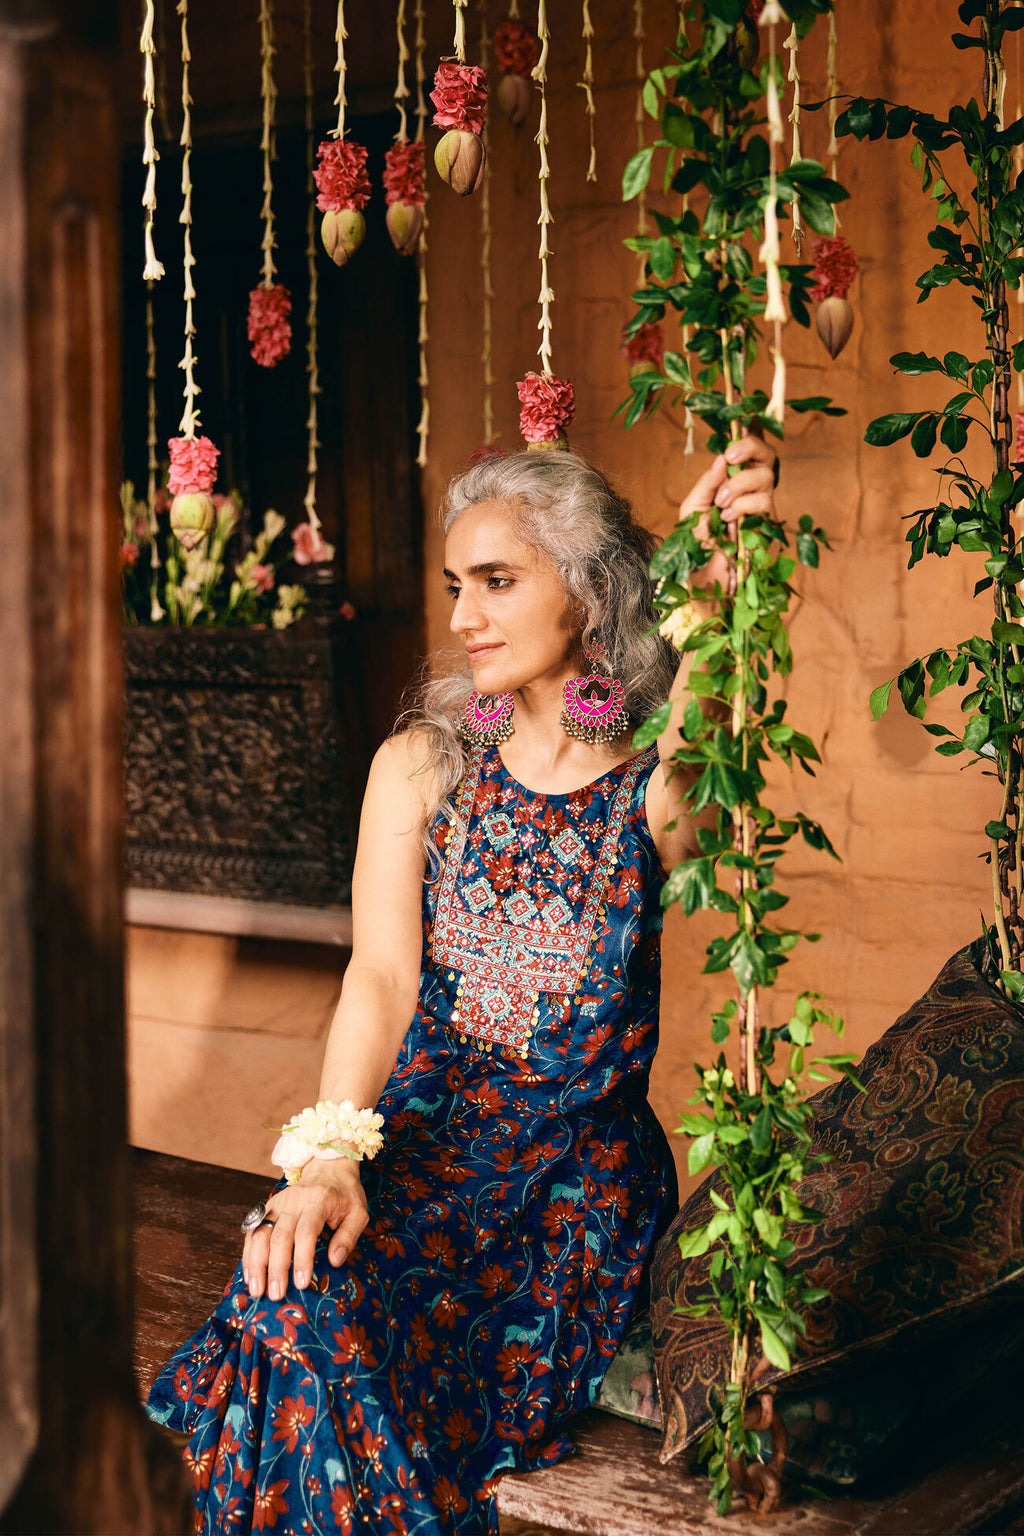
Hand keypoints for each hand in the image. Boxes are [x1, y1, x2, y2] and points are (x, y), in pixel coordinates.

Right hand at [242, 1160, 368, 1300]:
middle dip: (276, 1268)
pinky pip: (253, 1231)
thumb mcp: (358, 1212)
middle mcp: (294, 1200)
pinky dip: (249, 1254)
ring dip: (256, 1263)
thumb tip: (335, 1261)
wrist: (328, 1168)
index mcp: (318, 1200)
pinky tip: (249, 1274)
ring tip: (256, 1289)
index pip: (306, 1231)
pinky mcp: (267, 1207)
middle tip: (276, 1294)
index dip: (302, 1258)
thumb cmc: (345, 1195)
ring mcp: (277, 1203)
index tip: (301, 1283)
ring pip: (260, 1233)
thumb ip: (348, 1236)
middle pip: (279, 1235)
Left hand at [679, 432, 778, 597]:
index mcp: (733, 482)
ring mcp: (762, 507)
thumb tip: (721, 459)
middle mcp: (751, 491)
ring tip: (721, 506)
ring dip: (739, 486)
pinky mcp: (768, 526)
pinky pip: (765, 504)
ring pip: (765, 479)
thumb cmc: (695, 543)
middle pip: (767, 456)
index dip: (748, 441)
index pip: (750, 452)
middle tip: (731, 458)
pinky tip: (729, 520)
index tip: (729, 448)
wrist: (700, 575)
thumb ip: (707, 484)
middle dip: (750, 450)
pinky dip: (744, 506)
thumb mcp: (693, 508)